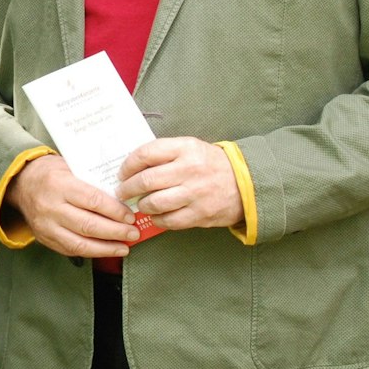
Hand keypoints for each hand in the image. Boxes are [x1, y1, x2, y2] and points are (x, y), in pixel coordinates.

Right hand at [3, 153, 138, 256]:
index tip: (130, 216)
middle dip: (115, 232)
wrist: (20, 183)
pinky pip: (71, 250)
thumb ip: (92, 180)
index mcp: (59, 185)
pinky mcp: (44, 239)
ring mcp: (46, 226)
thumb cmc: (51, 172)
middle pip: (89, 225)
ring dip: (106, 248)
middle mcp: (51, 208)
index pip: (94, 201)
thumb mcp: (70, 167)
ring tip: (124, 248)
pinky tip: (106, 250)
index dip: (115, 211)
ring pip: (80, 244)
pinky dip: (92, 252)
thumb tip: (123, 196)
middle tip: (133, 233)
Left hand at [115, 137, 244, 230]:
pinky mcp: (200, 214)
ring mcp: (195, 193)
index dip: (128, 165)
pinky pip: (168, 220)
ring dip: (141, 205)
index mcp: (185, 148)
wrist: (246, 183)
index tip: (122, 172)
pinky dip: (157, 219)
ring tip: (140, 204)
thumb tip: (133, 167)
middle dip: (128, 188)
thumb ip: (165, 153)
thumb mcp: (191, 148)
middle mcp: (189, 169)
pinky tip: (156, 215)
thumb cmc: (211, 164)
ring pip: (154, 202)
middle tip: (122, 191)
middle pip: (146, 180)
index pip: (146, 154)